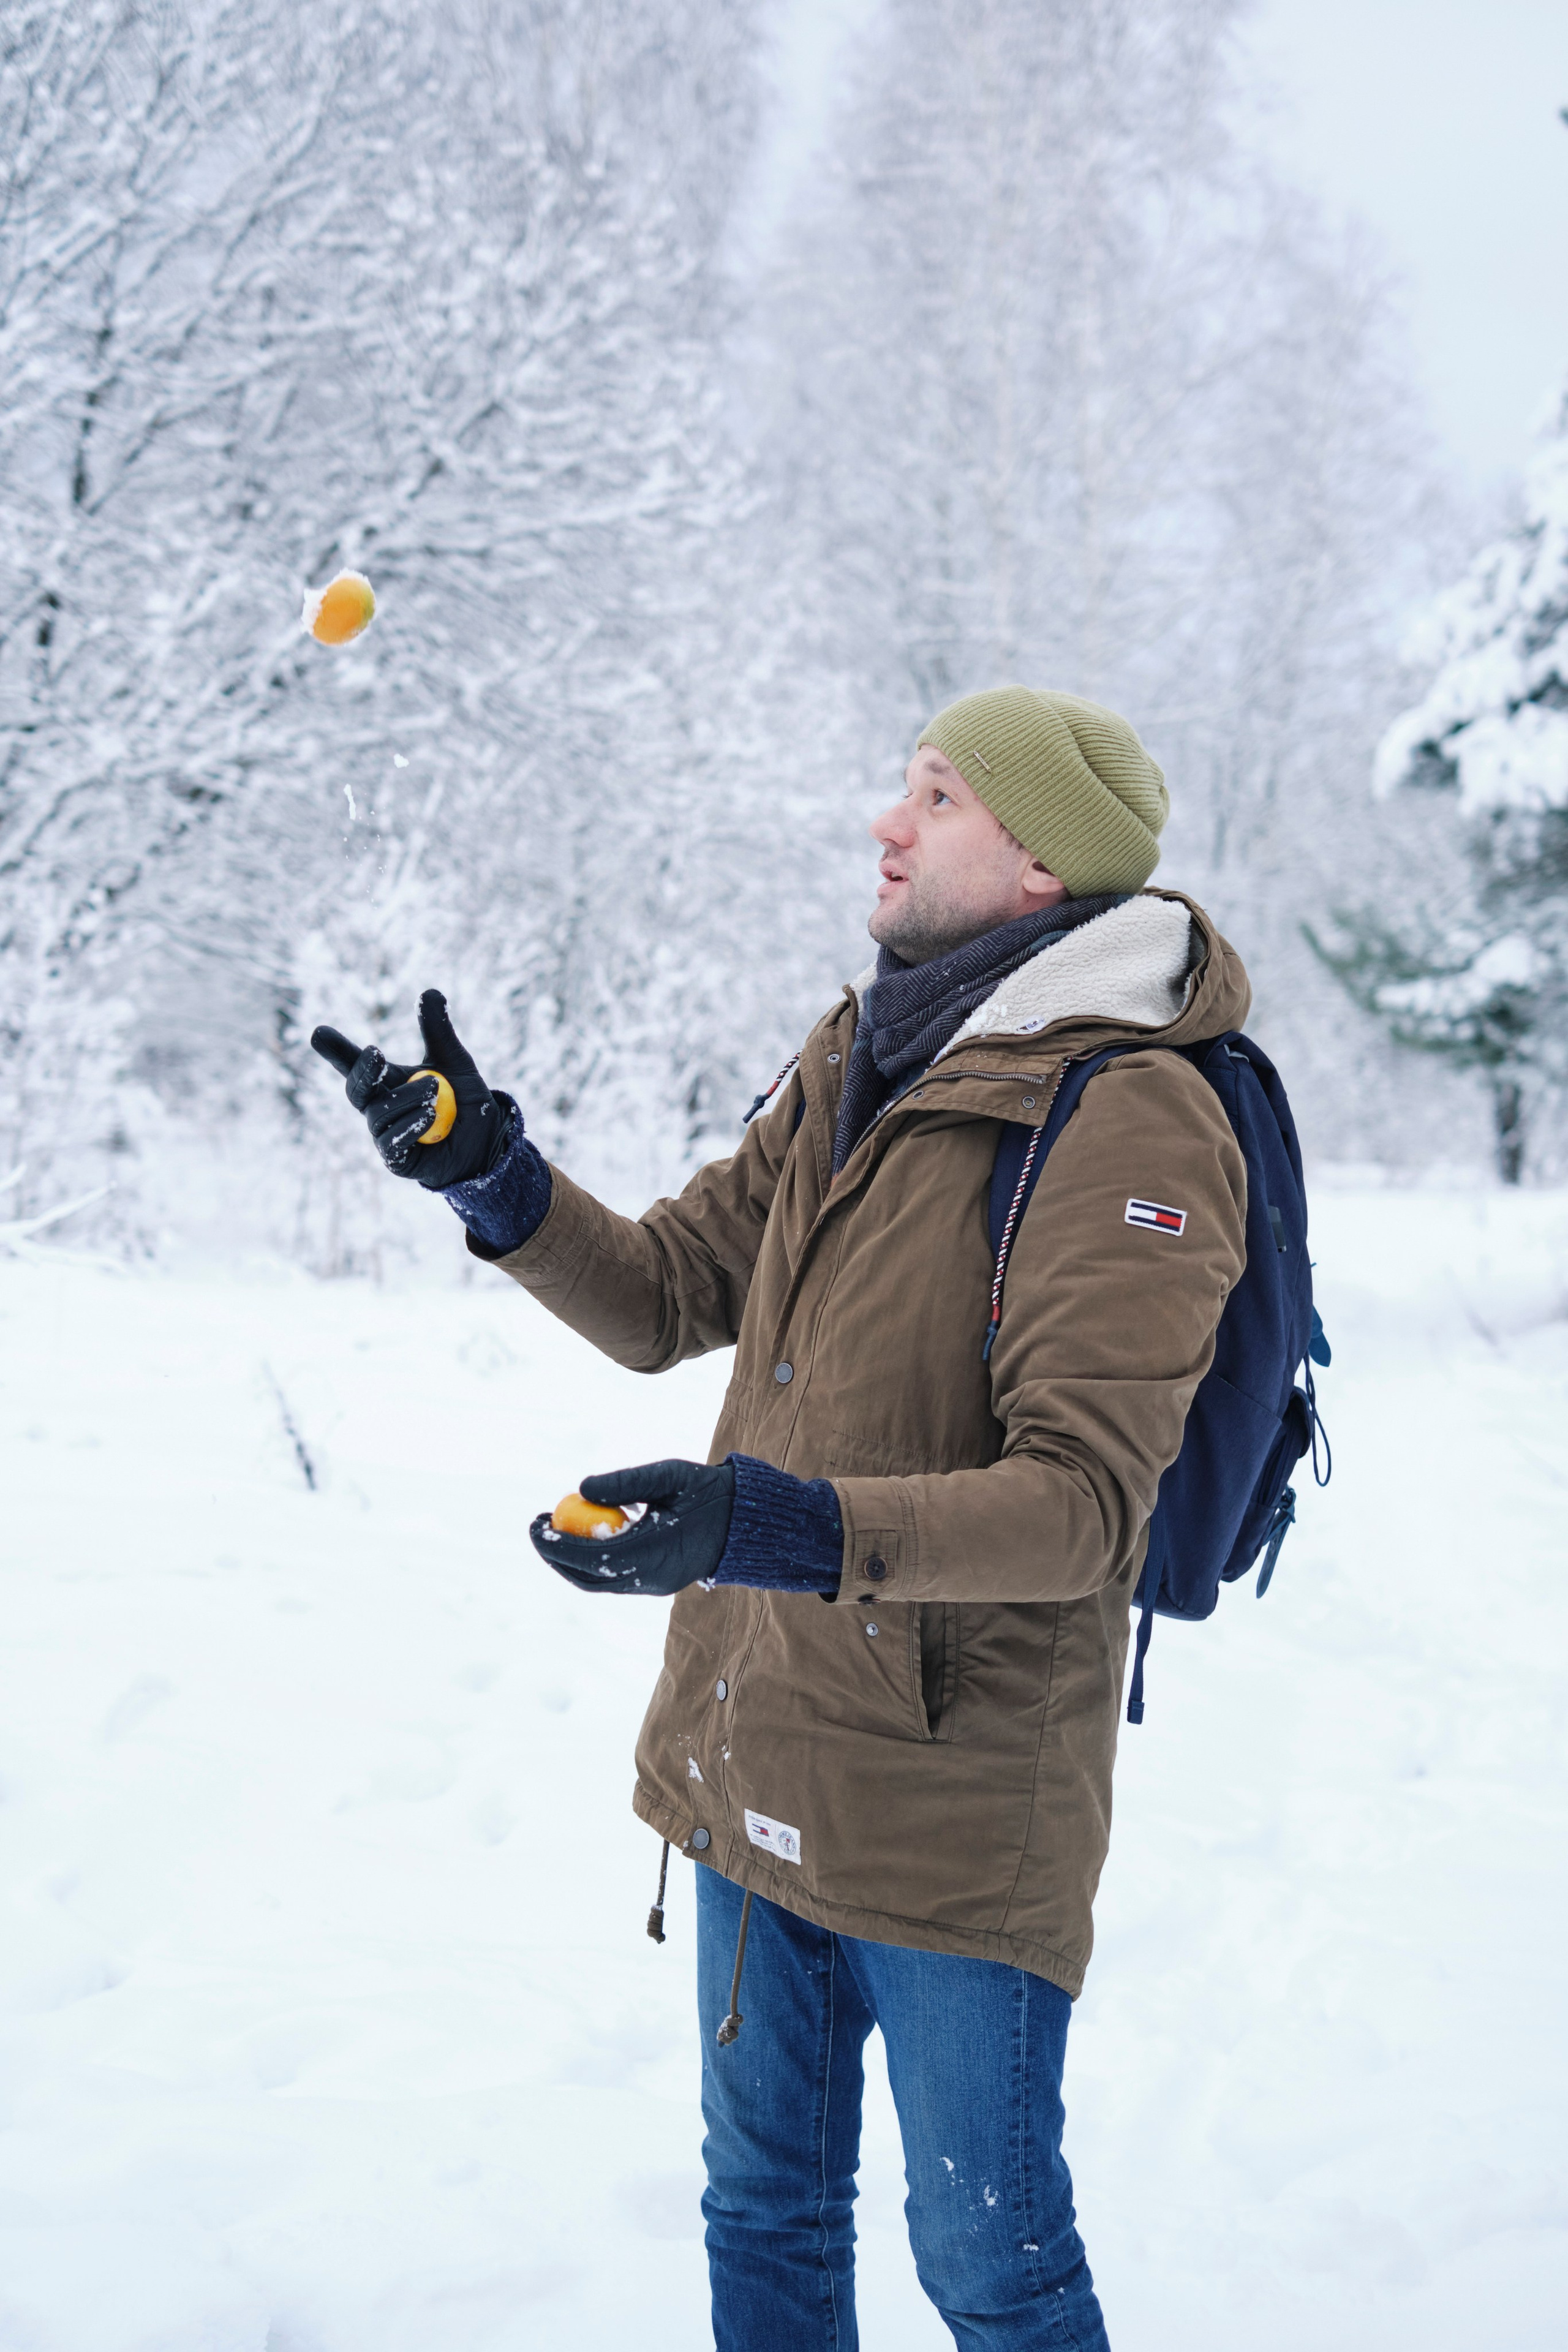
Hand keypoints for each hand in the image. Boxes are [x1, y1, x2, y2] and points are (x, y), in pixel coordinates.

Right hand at [311, 989, 510, 1188]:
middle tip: (376, 1052)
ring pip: (379, 1114)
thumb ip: (438, 1031)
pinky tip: (429, 1115)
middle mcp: (378, 1107)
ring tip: (435, 1087)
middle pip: (355, 1090)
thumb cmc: (464, 1101)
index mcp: (386, 1081)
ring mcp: (385, 1135)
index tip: (318, 1032)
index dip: (335, 1050)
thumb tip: (430, 991)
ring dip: (407, 1097)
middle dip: (362, 1071)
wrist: (487, 1140)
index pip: (354, 1064)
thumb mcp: (456, 1061)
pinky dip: (410, 1124)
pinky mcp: (397, 1159)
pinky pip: (392, 1142)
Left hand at [529, 1459, 735, 1595]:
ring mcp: (653, 1586)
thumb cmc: (708, 1492)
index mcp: (656, 1553)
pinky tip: (586, 1532)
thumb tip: (580, 1487)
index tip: (537, 1523)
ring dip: (569, 1560)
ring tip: (552, 1528)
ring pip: (597, 1583)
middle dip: (555, 1555)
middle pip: (588, 1578)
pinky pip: (612, 1579)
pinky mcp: (654, 1584)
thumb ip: (626, 1482)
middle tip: (537, 1526)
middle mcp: (651, 1578)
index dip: (558, 1544)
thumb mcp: (670, 1475)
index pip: (593, 1557)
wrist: (745, 1522)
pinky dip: (591, 1560)